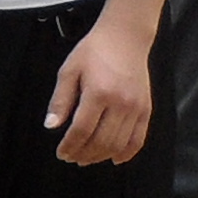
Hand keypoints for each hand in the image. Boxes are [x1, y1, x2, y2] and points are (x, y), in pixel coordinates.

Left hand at [44, 21, 155, 165]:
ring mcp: (136, 108)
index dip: (70, 146)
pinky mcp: (146, 109)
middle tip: (72, 158)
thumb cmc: (94, 51)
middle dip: (84, 154)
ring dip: (101, 156)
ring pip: (118, 144)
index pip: (81, 130)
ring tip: (87, 158)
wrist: (125, 38)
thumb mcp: (69, 70)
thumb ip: (60, 100)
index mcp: (98, 93)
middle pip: (101, 141)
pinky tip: (114, 159)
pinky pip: (138, 139)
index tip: (62, 153)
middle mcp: (120, 103)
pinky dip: (127, 153)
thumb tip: (51, 126)